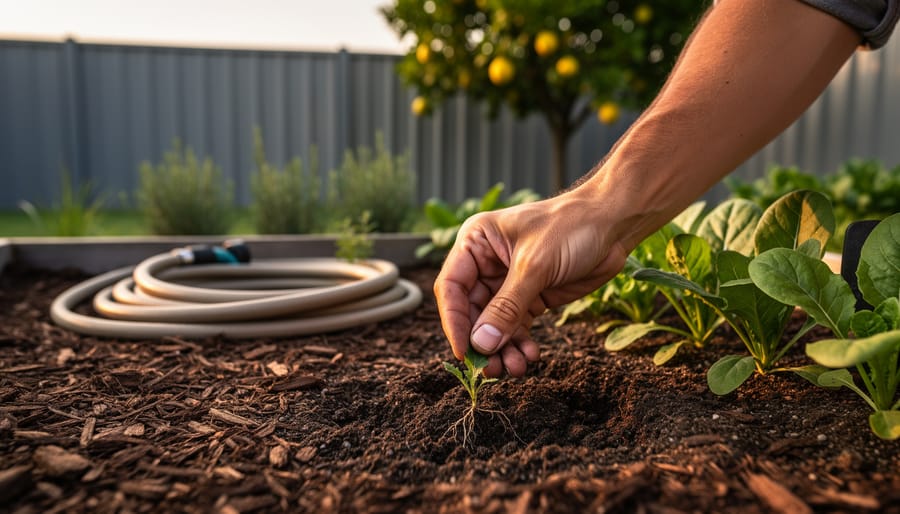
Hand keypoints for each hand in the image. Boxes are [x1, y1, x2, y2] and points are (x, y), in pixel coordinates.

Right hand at [433, 189, 628, 376]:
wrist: (613, 224)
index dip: (455, 322)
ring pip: (493, 324)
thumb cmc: (571, 227)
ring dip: (502, 348)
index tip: (465, 353)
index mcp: (476, 242)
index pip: (451, 287)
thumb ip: (506, 307)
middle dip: (482, 342)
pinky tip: (530, 355)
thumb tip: (481, 344)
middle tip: (491, 370)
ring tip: (515, 368)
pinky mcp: (531, 296)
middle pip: (471, 311)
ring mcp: (508, 281)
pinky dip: (520, 343)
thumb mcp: (535, 266)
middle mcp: (486, 263)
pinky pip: (516, 326)